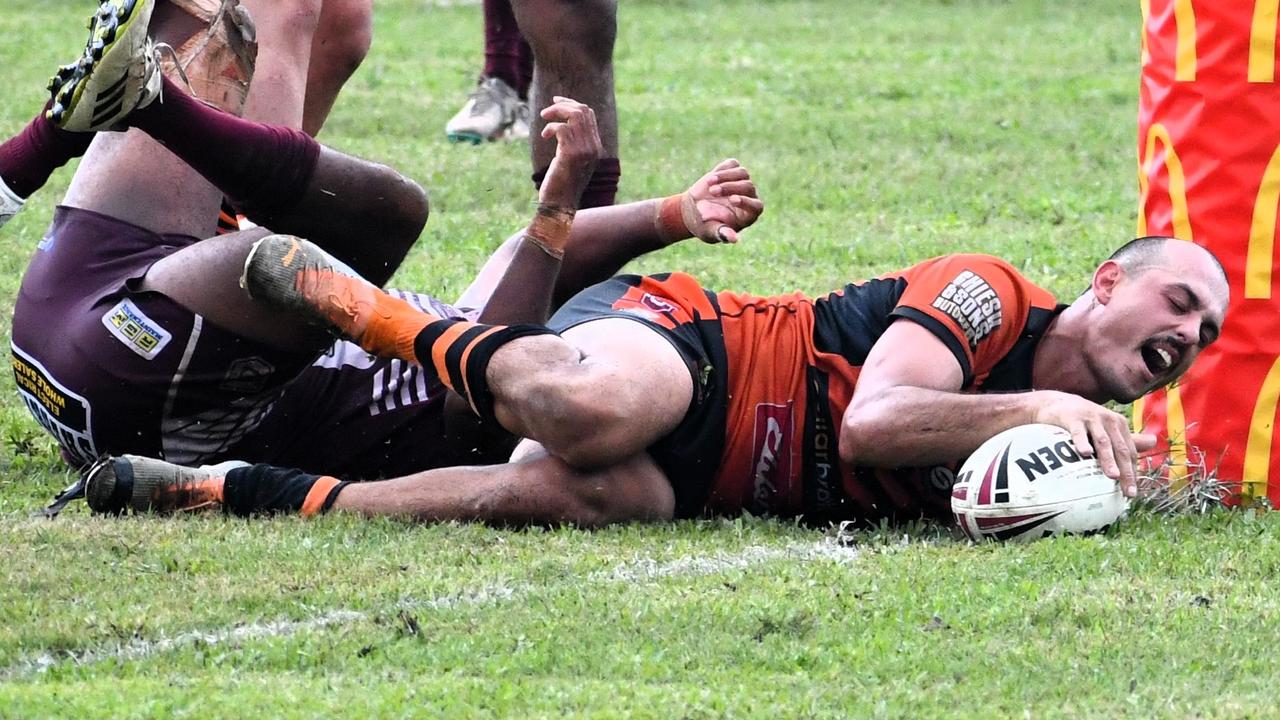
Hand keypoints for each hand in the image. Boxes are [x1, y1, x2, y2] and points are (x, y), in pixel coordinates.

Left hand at [537, 96, 601, 208]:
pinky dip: (551, 127)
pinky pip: (562, 128)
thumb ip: (572, 144)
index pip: (589, 115)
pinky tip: (545, 136)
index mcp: (595, 147)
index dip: (572, 105)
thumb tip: (563, 126)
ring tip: (544, 118)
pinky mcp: (571, 155)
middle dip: (563, 105)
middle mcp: (593, 147)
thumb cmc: (561, 185)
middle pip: (583, 111)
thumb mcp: (571, 161)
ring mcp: (584, 151)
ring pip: (574, 116)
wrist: (559, 205)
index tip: (557, 102)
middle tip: (547, 111)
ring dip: (556, 112)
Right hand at [675, 158, 764, 243]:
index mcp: (747, 215)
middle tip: (713, 192)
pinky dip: (722, 169)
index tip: (732, 200)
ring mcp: (740, 183)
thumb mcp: (711, 231)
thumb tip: (734, 239)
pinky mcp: (731, 172)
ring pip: (742, 173)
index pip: (757, 206)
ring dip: (726, 176)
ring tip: (709, 183)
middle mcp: (748, 198)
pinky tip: (710, 178)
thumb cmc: (703, 225)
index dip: (747, 202)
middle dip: (730, 188)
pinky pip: (732, 164)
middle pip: (748, 186)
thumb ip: (722, 234)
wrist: (692, 210)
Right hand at [1032, 391, 1153, 496]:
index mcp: (1118, 424)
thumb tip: (1154, 442)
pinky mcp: (1071, 418)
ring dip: (1108, 459)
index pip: (1129, 452)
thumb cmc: (1084, 420)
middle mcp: (1107, 420)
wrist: (1056, 403)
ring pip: (1102, 441)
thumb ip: (1128, 438)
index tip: (1131, 492)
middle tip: (1127, 491)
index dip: (1132, 472)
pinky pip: (1078, 432)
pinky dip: (1082, 442)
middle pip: (1119, 448)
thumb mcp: (1107, 428)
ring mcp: (1090, 418)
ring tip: (1112, 476)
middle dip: (1125, 470)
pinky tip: (1085, 453)